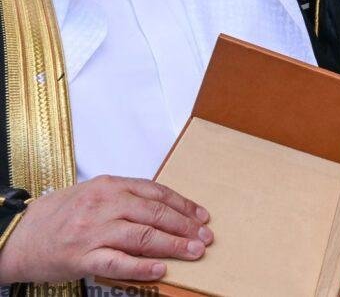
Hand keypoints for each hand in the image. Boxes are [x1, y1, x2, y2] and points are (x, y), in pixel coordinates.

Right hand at [0, 175, 212, 283]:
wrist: (17, 236)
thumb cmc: (57, 215)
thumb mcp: (92, 193)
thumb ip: (125, 196)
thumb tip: (165, 208)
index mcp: (108, 186)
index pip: (156, 193)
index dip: (183, 205)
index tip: (202, 216)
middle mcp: (102, 205)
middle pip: (155, 214)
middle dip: (186, 226)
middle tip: (205, 237)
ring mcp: (92, 232)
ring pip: (143, 236)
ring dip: (173, 245)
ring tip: (193, 251)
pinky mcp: (82, 258)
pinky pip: (118, 263)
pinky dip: (142, 267)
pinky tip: (161, 270)